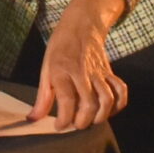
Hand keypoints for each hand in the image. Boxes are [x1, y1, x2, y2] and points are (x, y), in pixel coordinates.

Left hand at [31, 10, 128, 132]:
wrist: (81, 25)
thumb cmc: (60, 48)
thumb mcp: (45, 68)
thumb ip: (42, 97)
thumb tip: (33, 119)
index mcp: (61, 70)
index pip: (66, 99)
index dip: (64, 118)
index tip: (59, 127)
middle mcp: (82, 72)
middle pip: (89, 103)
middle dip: (83, 121)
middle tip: (74, 125)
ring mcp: (98, 72)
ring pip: (107, 99)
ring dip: (100, 116)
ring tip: (90, 120)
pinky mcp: (110, 72)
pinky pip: (120, 90)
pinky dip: (118, 104)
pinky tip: (107, 110)